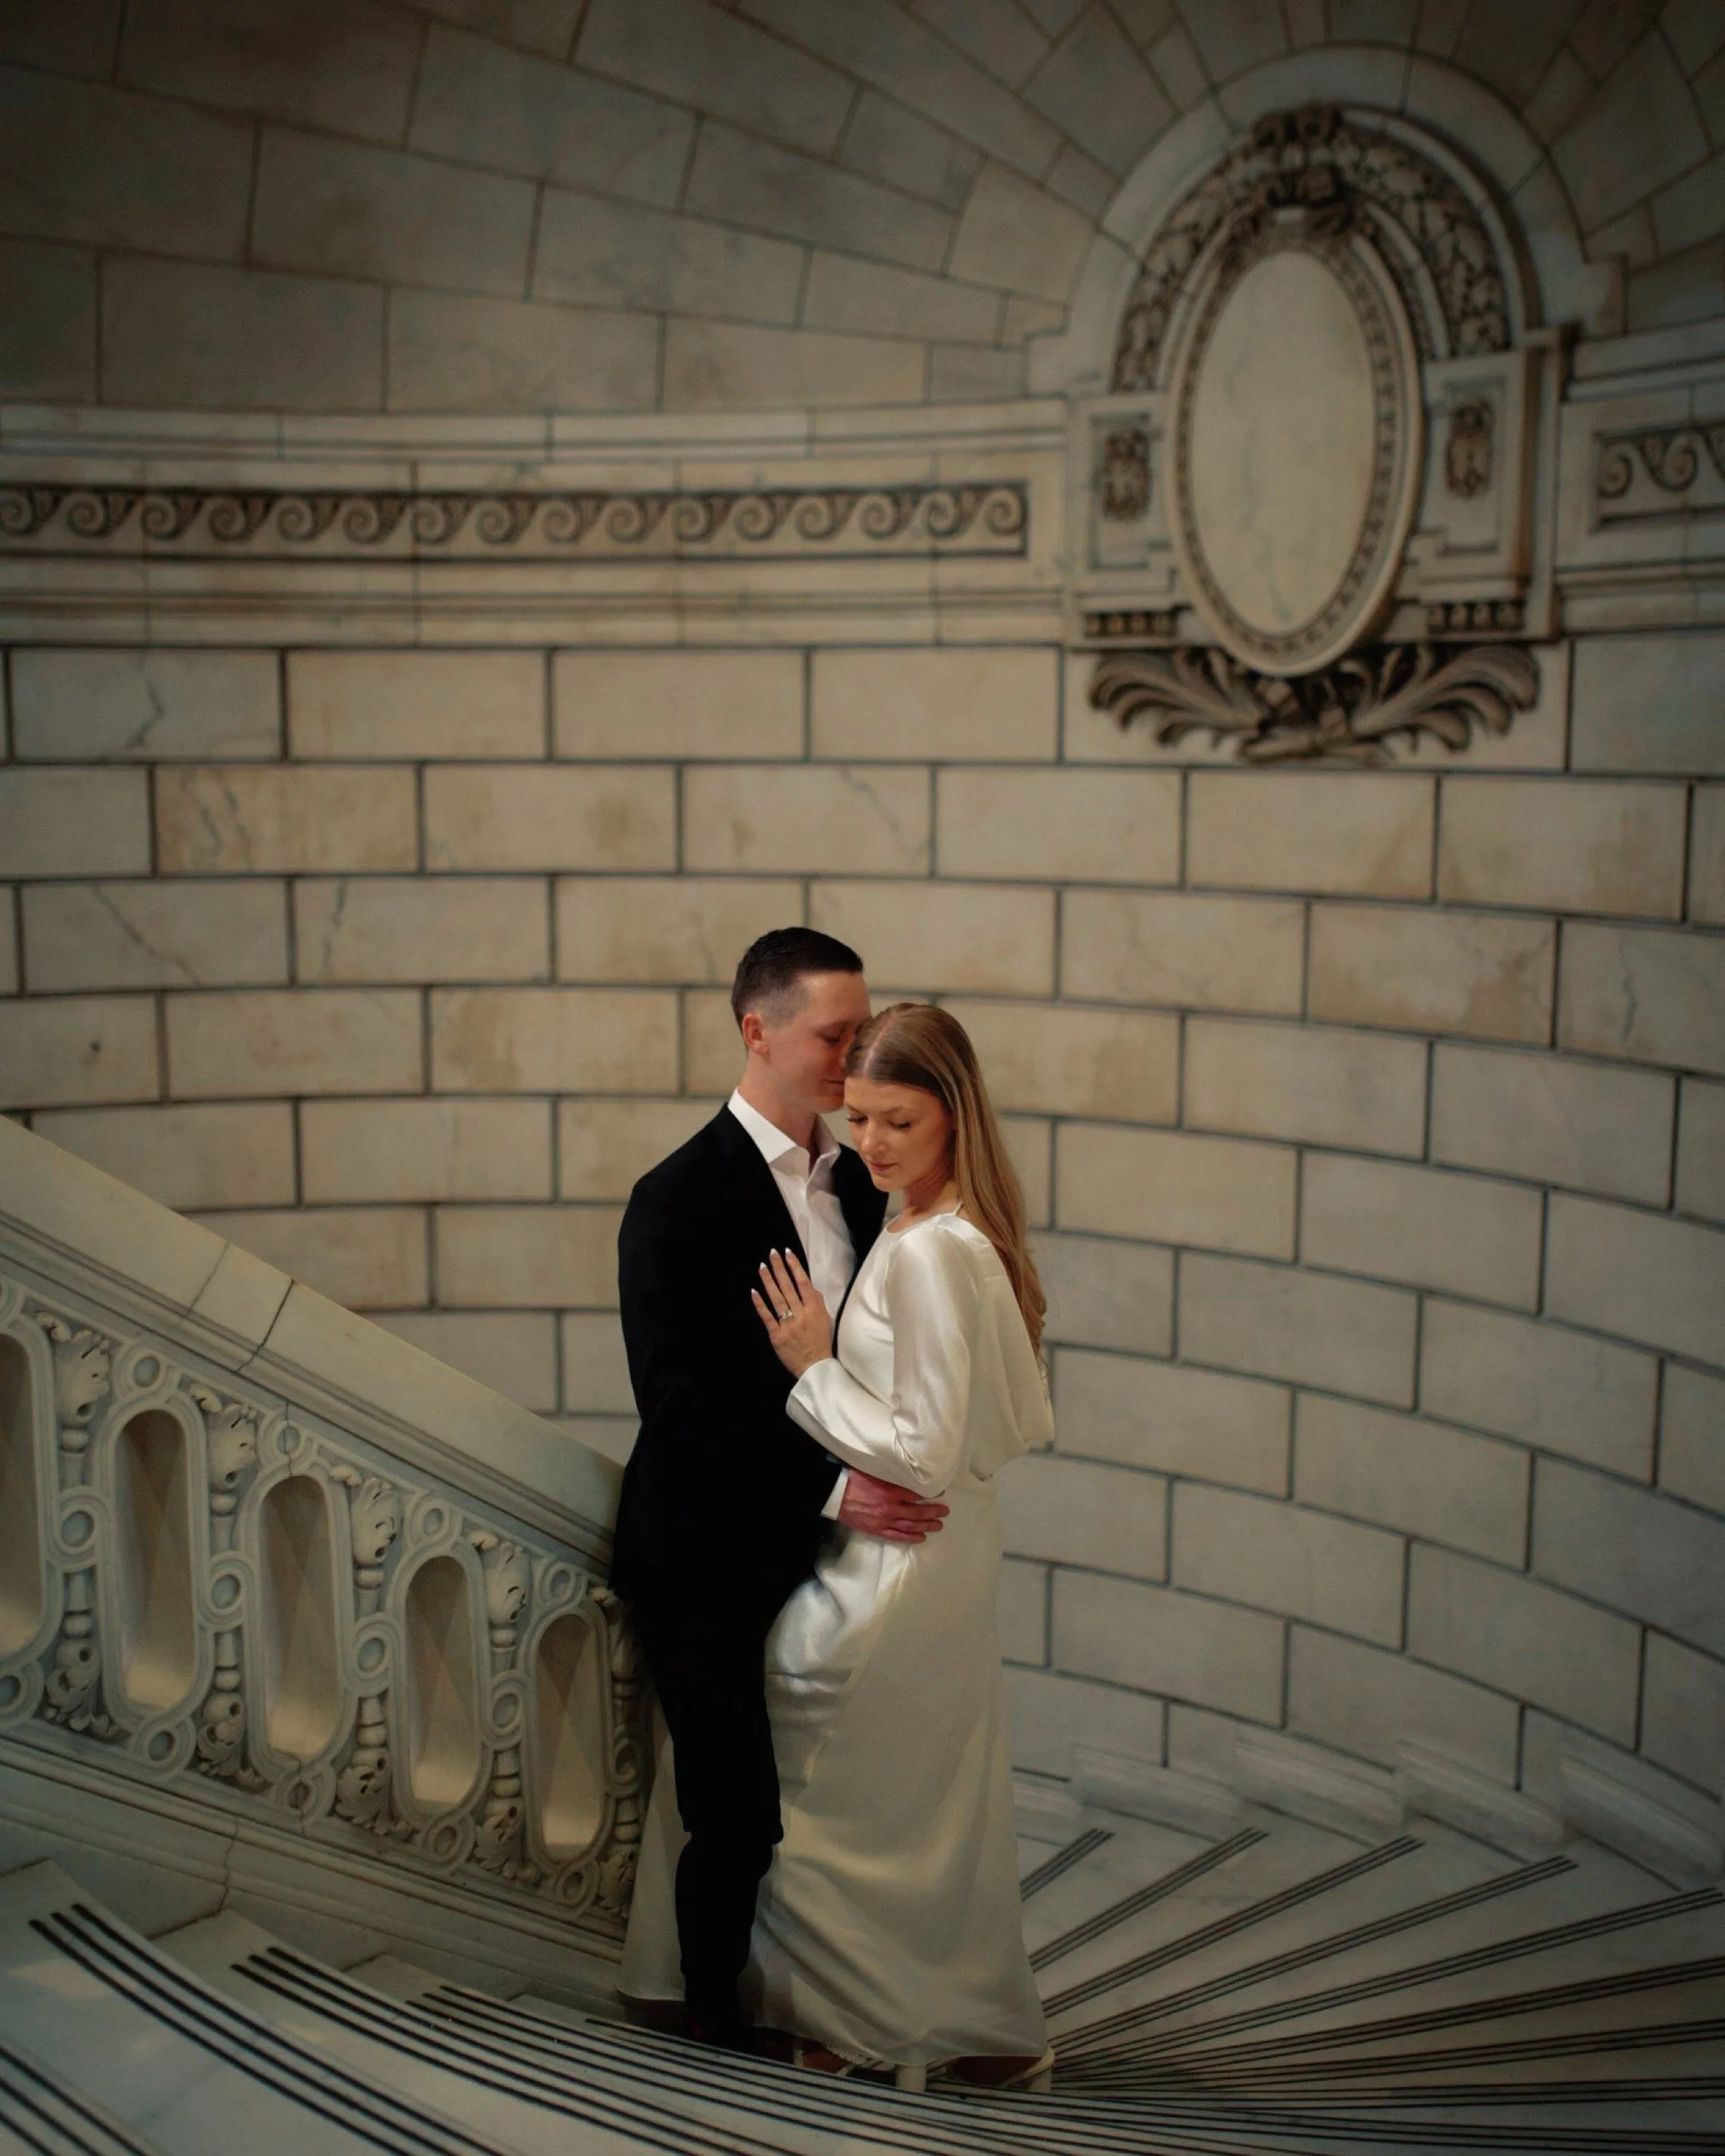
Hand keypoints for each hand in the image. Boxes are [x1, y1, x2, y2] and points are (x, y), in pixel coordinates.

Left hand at [751, 1248, 832, 1376]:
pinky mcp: (777, 1335)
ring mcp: (788, 1325)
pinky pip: (767, 1317)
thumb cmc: (820, 1342)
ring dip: (769, 1281)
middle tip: (772, 1253)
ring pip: (777, 1299)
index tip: (788, 1253)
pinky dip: (760, 1304)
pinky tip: (754, 1291)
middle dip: (779, 1268)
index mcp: (814, 1310)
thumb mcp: (825, 1320)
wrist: (815, 1367)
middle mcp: (801, 1314)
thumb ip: (817, 1302)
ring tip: (762, 1267)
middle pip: (788, 1287)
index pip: (803, 1283)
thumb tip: (809, 1286)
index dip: (795, 1267)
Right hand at [839, 1468, 946, 1542]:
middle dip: (933, 1512)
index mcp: (890, 1492)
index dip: (930, 1495)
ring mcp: (884, 1521)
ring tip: (938, 1525)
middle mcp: (890, 1508)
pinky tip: (920, 1537)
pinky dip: (910, 1537)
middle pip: (917, 1512)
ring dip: (926, 1526)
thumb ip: (891, 1477)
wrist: (834, 1495)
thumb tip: (906, 1476)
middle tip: (945, 1512)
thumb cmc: (852, 1479)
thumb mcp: (874, 1473)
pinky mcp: (877, 1530)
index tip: (940, 1494)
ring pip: (910, 1526)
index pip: (916, 1494)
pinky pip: (897, 1536)